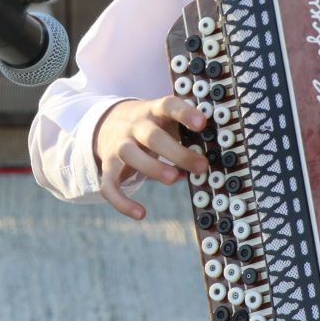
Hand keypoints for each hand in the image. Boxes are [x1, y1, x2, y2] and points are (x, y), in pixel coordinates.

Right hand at [92, 96, 211, 219]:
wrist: (108, 123)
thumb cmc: (151, 126)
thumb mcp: (166, 121)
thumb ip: (186, 135)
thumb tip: (211, 160)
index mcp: (153, 111)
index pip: (168, 105)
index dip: (184, 113)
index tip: (202, 123)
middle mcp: (134, 126)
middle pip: (152, 136)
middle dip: (177, 152)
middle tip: (201, 166)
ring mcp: (119, 145)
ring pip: (130, 155)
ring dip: (153, 168)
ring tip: (174, 179)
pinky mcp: (108, 166)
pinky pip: (110, 185)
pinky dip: (122, 202)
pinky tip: (140, 214)